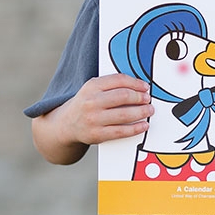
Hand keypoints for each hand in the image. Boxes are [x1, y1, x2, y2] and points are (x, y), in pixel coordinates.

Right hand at [32, 73, 153, 164]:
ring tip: (149, 110)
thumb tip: (139, 86)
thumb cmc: (85, 104)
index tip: (145, 87)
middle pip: (123, 96)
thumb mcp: (93, 89)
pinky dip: (136, 128)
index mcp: (91, 86)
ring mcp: (93, 119)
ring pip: (124, 115)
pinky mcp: (97, 135)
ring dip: (141, 112)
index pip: (119, 80)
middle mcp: (91, 102)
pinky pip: (121, 131)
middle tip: (148, 99)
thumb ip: (111, 85)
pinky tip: (144, 125)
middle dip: (140, 97)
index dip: (136, 83)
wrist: (65, 125)